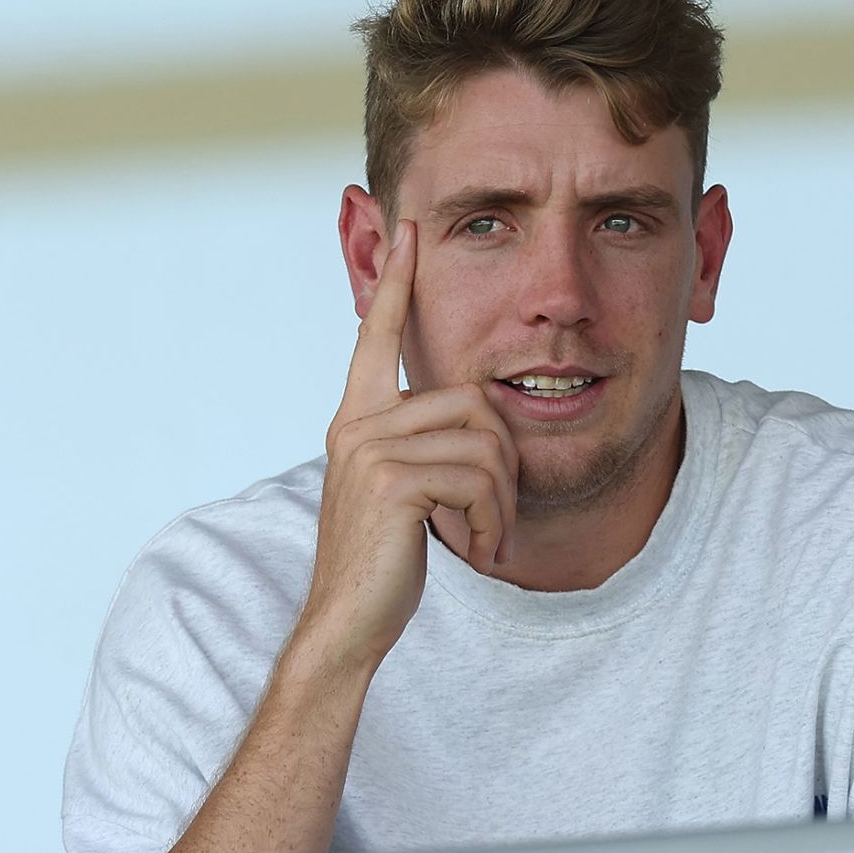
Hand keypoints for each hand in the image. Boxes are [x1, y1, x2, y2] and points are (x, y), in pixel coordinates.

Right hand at [305, 218, 518, 667]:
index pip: (377, 336)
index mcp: (357, 419)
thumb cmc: (383, 563)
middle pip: (477, 402)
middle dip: (506, 468)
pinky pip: (478, 478)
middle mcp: (357, 424)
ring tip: (487, 542)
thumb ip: (424, 446)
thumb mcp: (403, 493)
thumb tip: (482, 417)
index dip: (397, 283)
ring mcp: (370, 450)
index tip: (409, 229)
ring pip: (486, 443)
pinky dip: (492, 522)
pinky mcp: (393, 481)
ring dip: (503, 504)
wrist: (348, 623)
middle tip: (495, 521)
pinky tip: (478, 552)